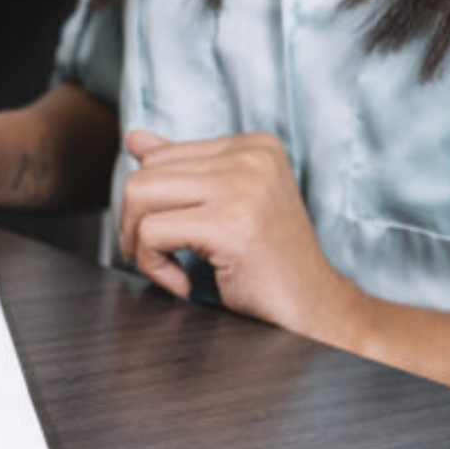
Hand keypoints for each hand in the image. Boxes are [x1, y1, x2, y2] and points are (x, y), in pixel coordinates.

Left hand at [118, 130, 368, 344]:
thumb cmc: (270, 264)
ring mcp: (243, 187)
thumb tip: (136, 139)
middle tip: (158, 257)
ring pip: (140, 197)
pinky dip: (153, 266)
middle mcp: (251, 157)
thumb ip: (184, 170)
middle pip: (144, 175)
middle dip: (135, 223)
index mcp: (253, 146)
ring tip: (169, 268)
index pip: (160, 157)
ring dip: (140, 244)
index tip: (168, 238)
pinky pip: (152, 233)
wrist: (314, 309)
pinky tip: (182, 283)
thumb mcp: (227, 204)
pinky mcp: (230, 224)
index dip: (149, 204)